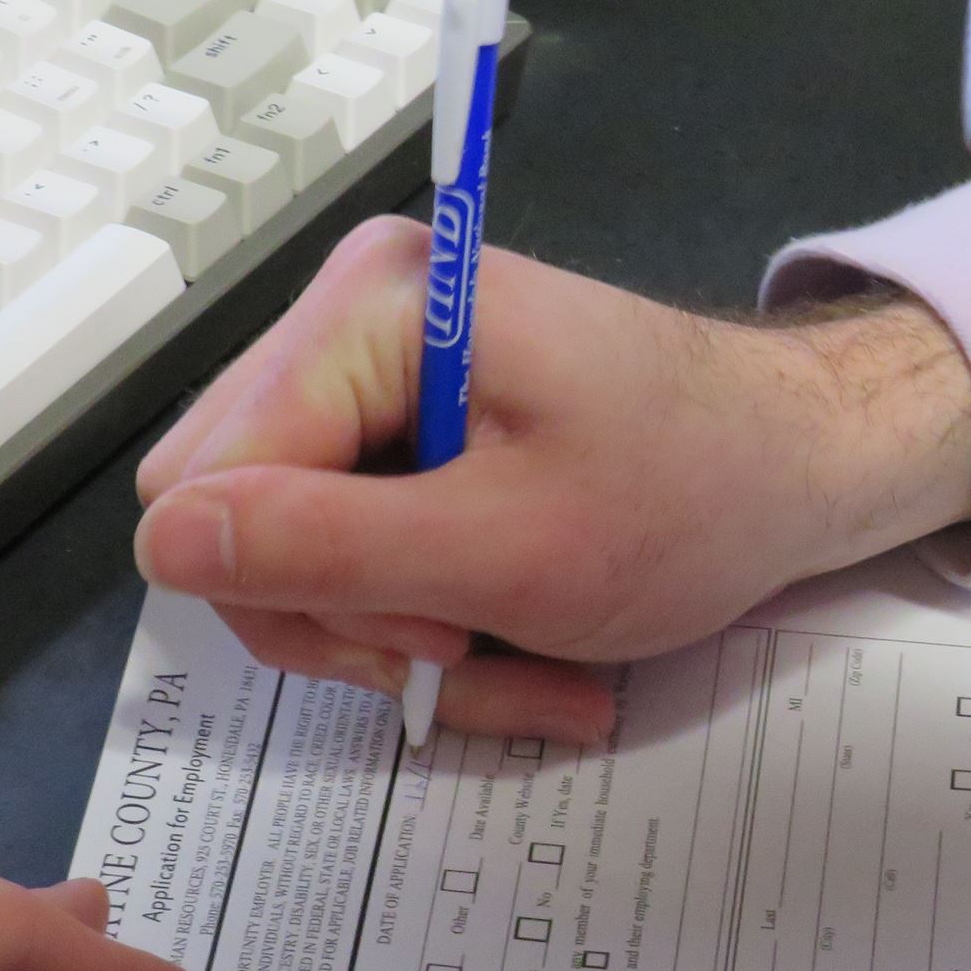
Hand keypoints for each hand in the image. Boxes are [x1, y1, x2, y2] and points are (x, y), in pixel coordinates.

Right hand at [135, 217, 970, 739]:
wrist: (808, 466)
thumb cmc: (696, 491)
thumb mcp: (509, 549)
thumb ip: (329, 547)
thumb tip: (163, 545)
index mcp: (370, 308)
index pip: (208, 478)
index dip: (297, 583)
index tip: (433, 627)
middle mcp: (352, 320)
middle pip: (236, 518)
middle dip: (353, 621)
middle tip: (471, 644)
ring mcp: (376, 376)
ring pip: (294, 556)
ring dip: (403, 643)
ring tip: (527, 662)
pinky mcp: (406, 429)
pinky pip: (355, 551)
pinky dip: (431, 623)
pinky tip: (522, 647)